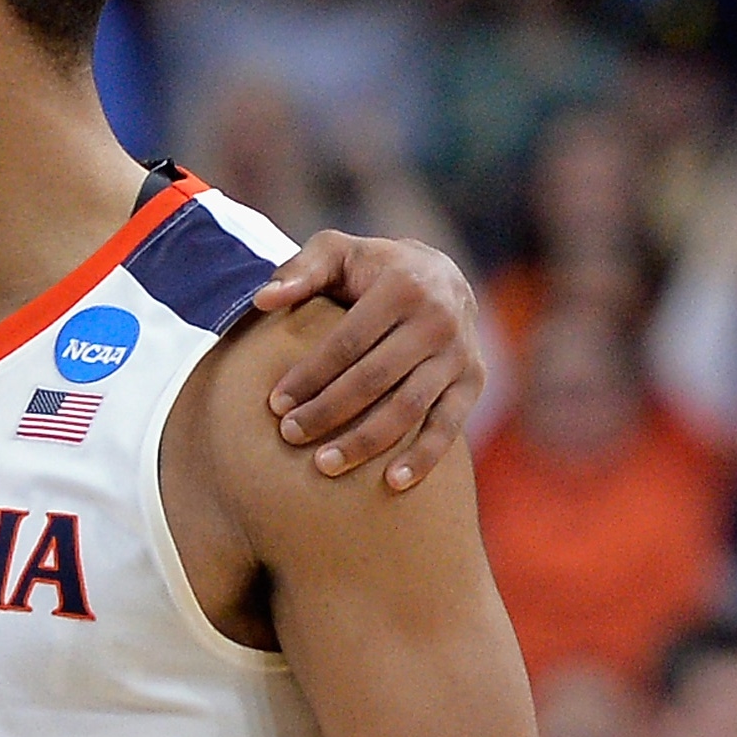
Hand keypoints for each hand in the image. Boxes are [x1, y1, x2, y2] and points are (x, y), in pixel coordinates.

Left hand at [251, 233, 481, 489]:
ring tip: (323, 465)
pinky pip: (449, 426)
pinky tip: (391, 484)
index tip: (275, 404)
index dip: (310, 375)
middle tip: (290, 436)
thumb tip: (262, 300)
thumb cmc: (372, 268)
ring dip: (365, 441)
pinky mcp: (474, 381)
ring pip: (408, 408)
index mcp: (403, 286)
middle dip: (328, 411)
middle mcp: (438, 319)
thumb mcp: (338, 252)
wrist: (441, 274)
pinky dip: (423, 457)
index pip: (348, 342)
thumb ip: (301, 269)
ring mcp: (459, 354)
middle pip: (374, 379)